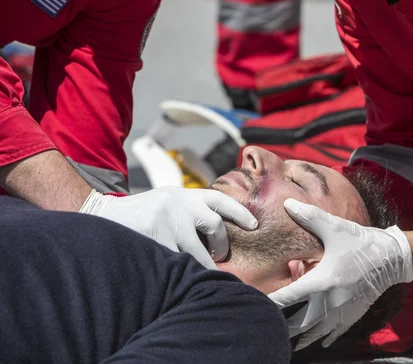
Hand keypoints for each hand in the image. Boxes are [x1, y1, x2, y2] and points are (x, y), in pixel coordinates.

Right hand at [79, 187, 257, 268]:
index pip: (220, 199)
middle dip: (220, 246)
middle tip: (217, 256)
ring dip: (202, 265)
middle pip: (215, 226)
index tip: (254, 225)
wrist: (101, 216)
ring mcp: (168, 220)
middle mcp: (179, 203)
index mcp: (184, 194)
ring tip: (200, 271)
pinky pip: (178, 261)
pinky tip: (178, 275)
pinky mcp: (155, 236)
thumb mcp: (167, 203)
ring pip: (198, 251)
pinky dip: (182, 271)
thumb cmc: (139, 214)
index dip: (239, 212)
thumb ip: (189, 211)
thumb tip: (219, 232)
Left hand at [268, 199, 412, 349]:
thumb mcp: (334, 227)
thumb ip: (309, 217)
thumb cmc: (361, 241)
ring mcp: (343, 311)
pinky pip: (336, 332)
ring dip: (302, 338)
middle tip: (268, 328)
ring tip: (288, 343)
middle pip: (299, 322)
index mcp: (321, 281)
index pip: (288, 298)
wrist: (393, 257)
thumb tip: (288, 204)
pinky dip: (325, 339)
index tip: (256, 306)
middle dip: (282, 326)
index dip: (270, 304)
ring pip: (317, 332)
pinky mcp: (354, 313)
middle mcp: (330, 301)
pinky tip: (321, 344)